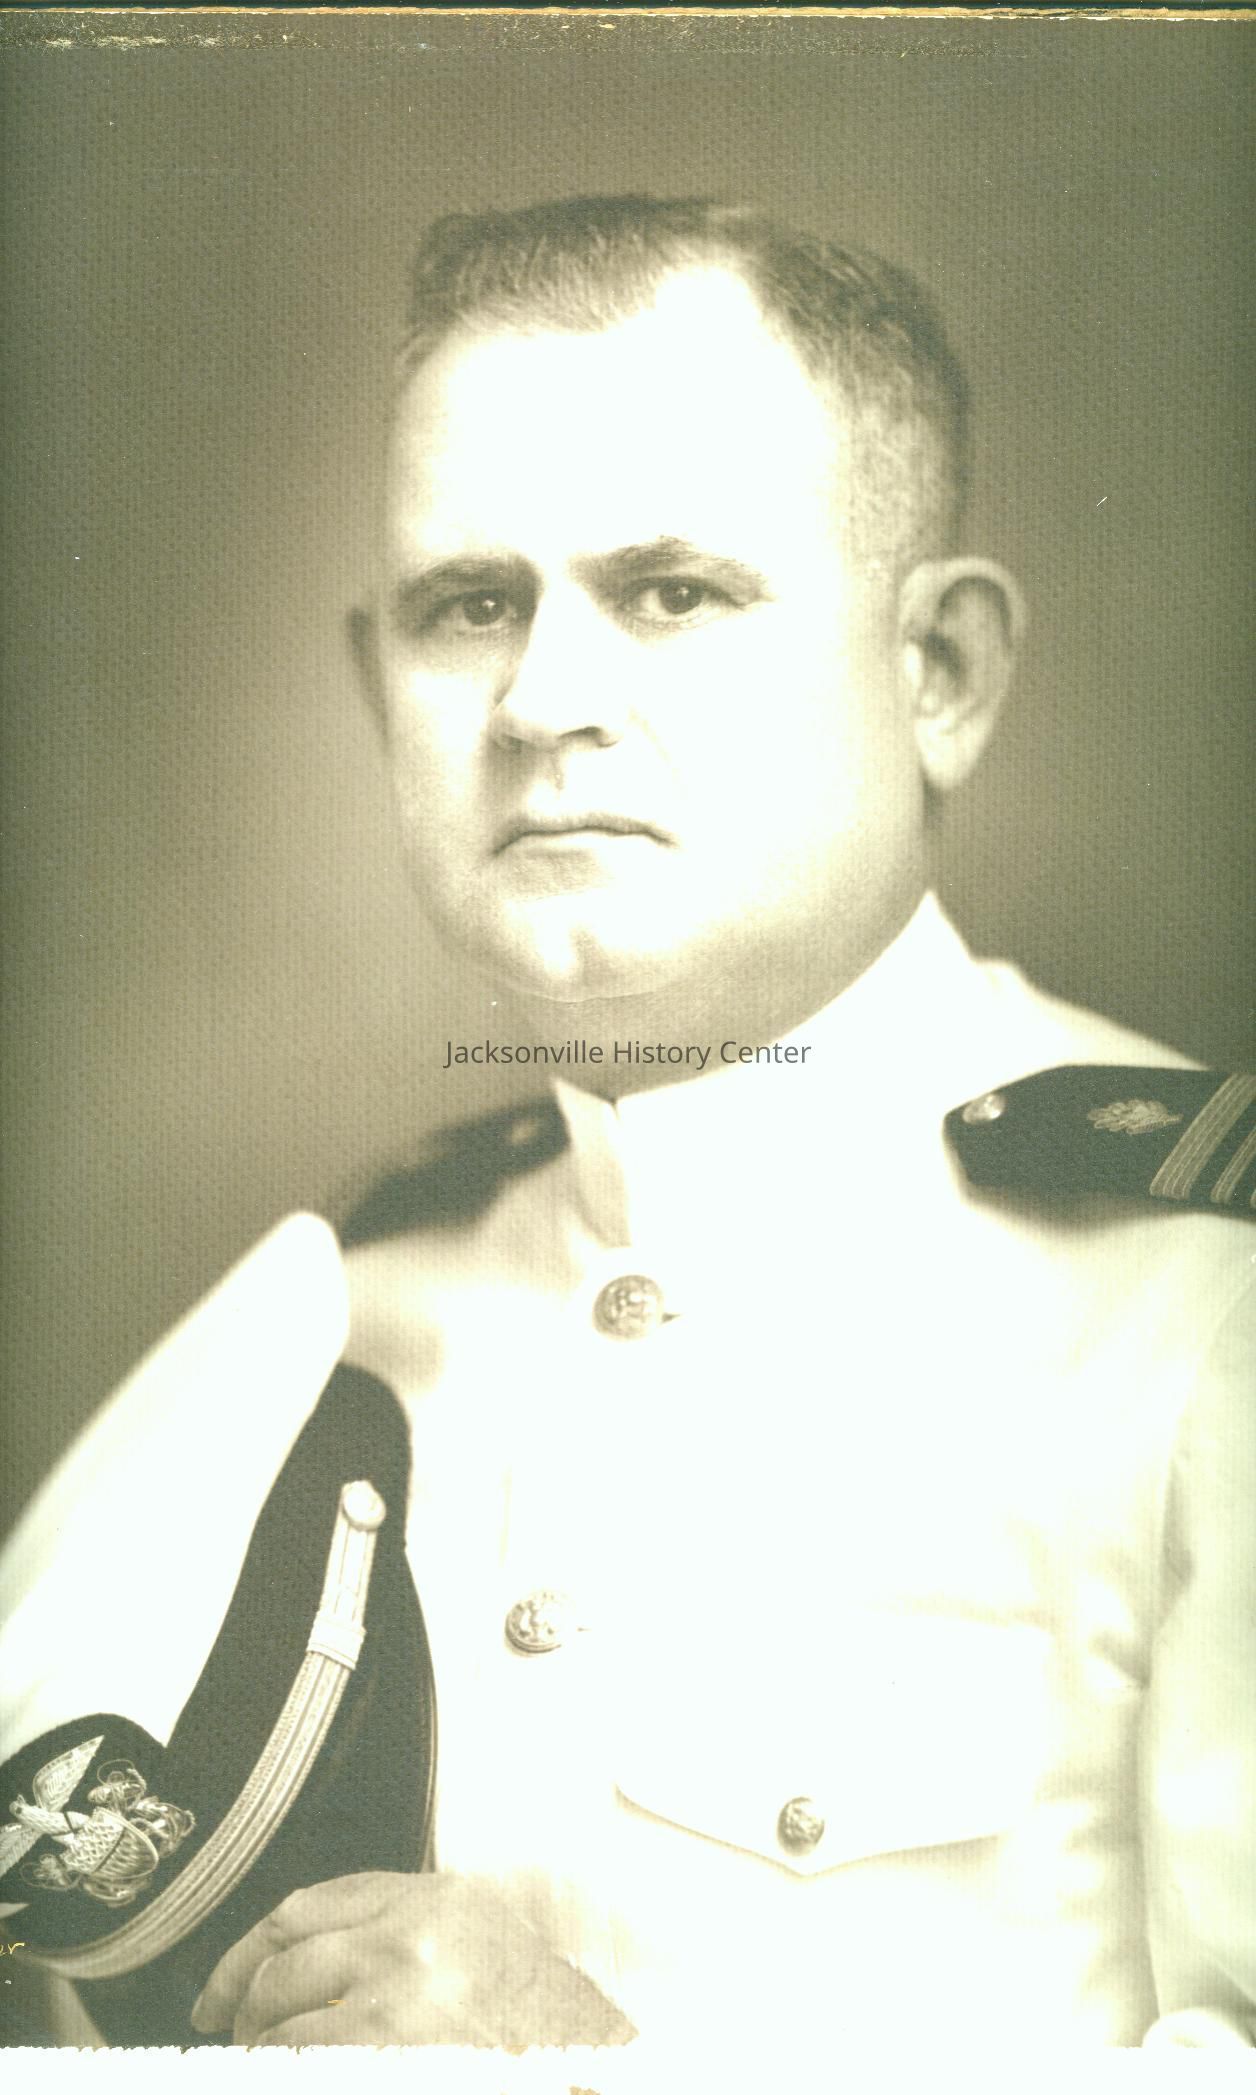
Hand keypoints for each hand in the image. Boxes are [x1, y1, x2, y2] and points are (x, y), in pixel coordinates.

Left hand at [190, 1871, 635, 2047]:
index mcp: (427, 1896)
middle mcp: (409, 1930)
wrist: (582, 2054)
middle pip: (288, 1953)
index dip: (253, 1945)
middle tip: (227, 2027)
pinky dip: (283, 2069)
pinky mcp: (390, 2046)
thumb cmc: (531, 2012)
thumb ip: (402, 1926)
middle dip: (242, 1995)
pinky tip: (280, 2076)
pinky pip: (308, 2057)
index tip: (225, 1982)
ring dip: (260, 2041)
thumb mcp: (469, 1935)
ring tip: (256, 2060)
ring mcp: (398, 1988)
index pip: (312, 1904)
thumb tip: (308, 1960)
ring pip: (288, 2011)